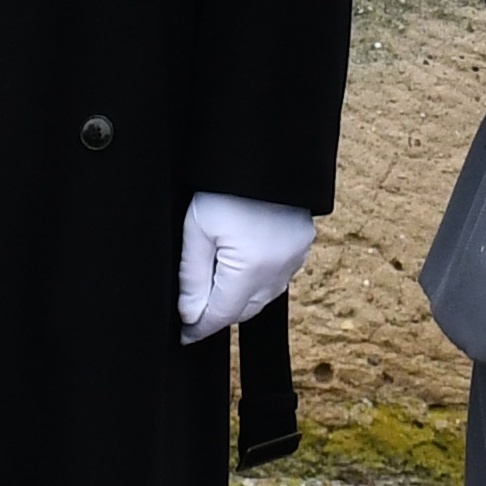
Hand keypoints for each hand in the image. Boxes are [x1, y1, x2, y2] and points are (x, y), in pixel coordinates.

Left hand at [177, 193, 319, 342]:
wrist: (266, 151)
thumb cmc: (226, 187)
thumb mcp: (197, 230)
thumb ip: (193, 278)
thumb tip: (190, 315)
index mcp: (250, 270)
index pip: (220, 315)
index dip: (198, 327)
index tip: (184, 335)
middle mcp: (278, 270)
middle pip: (243, 310)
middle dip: (219, 312)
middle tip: (194, 310)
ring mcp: (294, 258)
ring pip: (262, 296)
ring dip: (239, 298)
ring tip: (215, 287)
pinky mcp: (302, 245)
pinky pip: (278, 276)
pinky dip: (258, 281)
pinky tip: (241, 268)